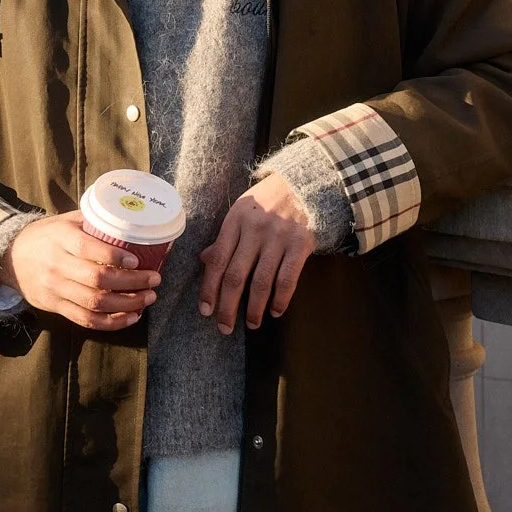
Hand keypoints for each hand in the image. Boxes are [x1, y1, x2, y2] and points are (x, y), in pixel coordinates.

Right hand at [0, 211, 159, 330]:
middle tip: (154, 280)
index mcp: (61, 238)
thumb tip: (131, 221)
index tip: (137, 261)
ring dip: (127, 304)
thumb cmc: (46, 236)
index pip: (89, 249)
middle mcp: (56, 264)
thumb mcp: (65, 221)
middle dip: (132, 283)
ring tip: (148, 298)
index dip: (115, 257)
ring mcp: (55, 288)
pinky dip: (111, 322)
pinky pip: (86, 320)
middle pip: (97, 279)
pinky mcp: (55, 306)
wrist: (9, 257)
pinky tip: (131, 317)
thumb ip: (93, 221)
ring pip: (94, 303)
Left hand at [198, 173, 313, 334]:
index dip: (210, 289)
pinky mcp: (300, 243)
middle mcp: (255, 229)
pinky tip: (275, 311)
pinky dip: (281, 299)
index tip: (206, 310)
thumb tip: (205, 260)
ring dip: (255, 309)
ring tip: (251, 324)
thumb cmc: (268, 201)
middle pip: (236, 276)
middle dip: (228, 306)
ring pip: (261, 282)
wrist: (306, 184)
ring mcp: (279, 237)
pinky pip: (288, 279)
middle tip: (224, 327)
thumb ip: (225, 237)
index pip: (218, 261)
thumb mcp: (241, 212)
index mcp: (235, 220)